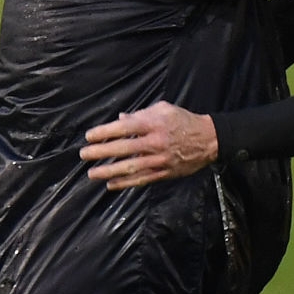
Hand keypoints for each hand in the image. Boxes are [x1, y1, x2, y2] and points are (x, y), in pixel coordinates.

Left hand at [81, 102, 218, 188]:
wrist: (209, 140)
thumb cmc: (183, 121)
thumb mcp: (163, 109)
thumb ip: (140, 114)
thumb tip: (120, 120)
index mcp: (153, 123)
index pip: (124, 128)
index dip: (104, 133)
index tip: (89, 136)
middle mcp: (155, 142)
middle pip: (123, 148)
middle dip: (101, 152)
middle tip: (84, 155)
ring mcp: (159, 160)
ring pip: (130, 167)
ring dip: (109, 171)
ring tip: (93, 173)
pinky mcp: (164, 173)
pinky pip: (141, 180)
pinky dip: (125, 183)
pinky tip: (111, 184)